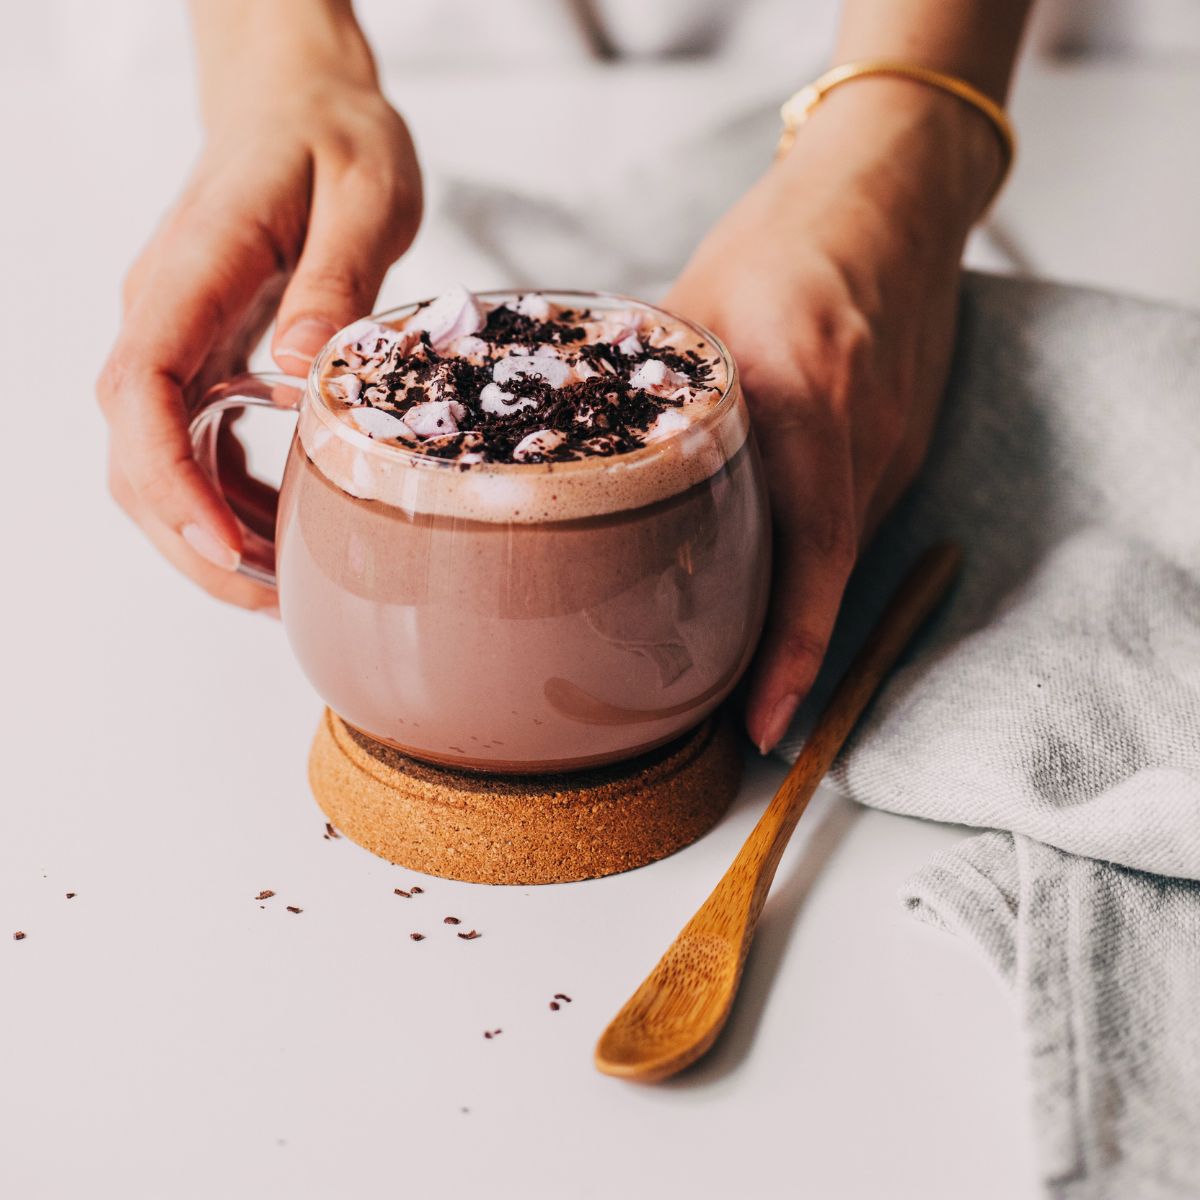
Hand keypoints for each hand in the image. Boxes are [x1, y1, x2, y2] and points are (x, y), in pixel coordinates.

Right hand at [98, 61, 420, 609]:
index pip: (142, 389)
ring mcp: (178, 337)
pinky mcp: (203, 353)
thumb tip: (307, 373)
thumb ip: (337, 280)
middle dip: (189, 536)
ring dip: (207, 533)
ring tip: (282, 586)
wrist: (298, 101)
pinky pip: (195, 443)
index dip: (171, 480)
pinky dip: (228, 500)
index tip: (225, 545)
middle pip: (135, 449)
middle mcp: (166, 312)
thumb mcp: (363, 192)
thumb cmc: (333, 136)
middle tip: (269, 600)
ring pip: (156, 459)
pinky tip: (281, 532)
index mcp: (194, 271)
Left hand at [665, 80, 1001, 751]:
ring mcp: (895, 442)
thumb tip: (574, 451)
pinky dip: (815, 556)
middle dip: (782, 652)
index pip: (810, 553)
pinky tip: (772, 562)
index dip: (793, 651)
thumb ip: (646, 389)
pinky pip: (858, 518)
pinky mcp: (905, 443)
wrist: (893, 192)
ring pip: (841, 553)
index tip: (763, 725)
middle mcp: (861, 433)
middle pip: (824, 572)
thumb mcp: (696, 303)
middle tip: (727, 715)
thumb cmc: (784, 238)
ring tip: (742, 659)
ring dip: (797, 607)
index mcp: (801, 392)